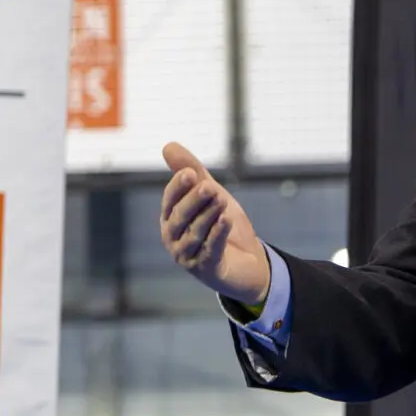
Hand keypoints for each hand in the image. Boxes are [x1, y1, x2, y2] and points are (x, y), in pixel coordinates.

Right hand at [160, 142, 270, 303]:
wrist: (247, 263)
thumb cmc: (223, 227)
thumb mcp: (212, 196)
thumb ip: (193, 173)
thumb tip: (168, 145)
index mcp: (171, 218)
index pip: (170, 200)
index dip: (178, 187)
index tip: (189, 173)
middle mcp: (174, 238)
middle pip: (179, 217)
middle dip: (193, 201)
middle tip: (209, 186)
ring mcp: (188, 256)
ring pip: (194, 233)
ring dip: (208, 215)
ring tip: (221, 199)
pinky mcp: (206, 270)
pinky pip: (210, 250)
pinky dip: (217, 235)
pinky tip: (225, 220)